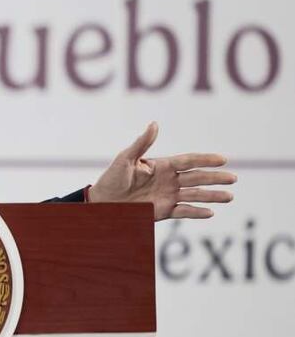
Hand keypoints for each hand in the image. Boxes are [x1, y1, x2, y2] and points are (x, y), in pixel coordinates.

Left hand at [89, 122, 235, 220]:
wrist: (103, 202)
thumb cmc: (112, 178)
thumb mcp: (125, 158)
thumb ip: (142, 144)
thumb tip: (154, 124)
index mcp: (161, 166)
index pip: (188, 161)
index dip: (205, 160)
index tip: (223, 159)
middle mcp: (168, 180)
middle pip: (197, 178)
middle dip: (215, 178)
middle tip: (233, 178)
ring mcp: (168, 196)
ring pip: (195, 195)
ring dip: (212, 196)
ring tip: (229, 196)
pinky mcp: (163, 211)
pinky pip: (183, 212)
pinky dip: (197, 212)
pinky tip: (210, 212)